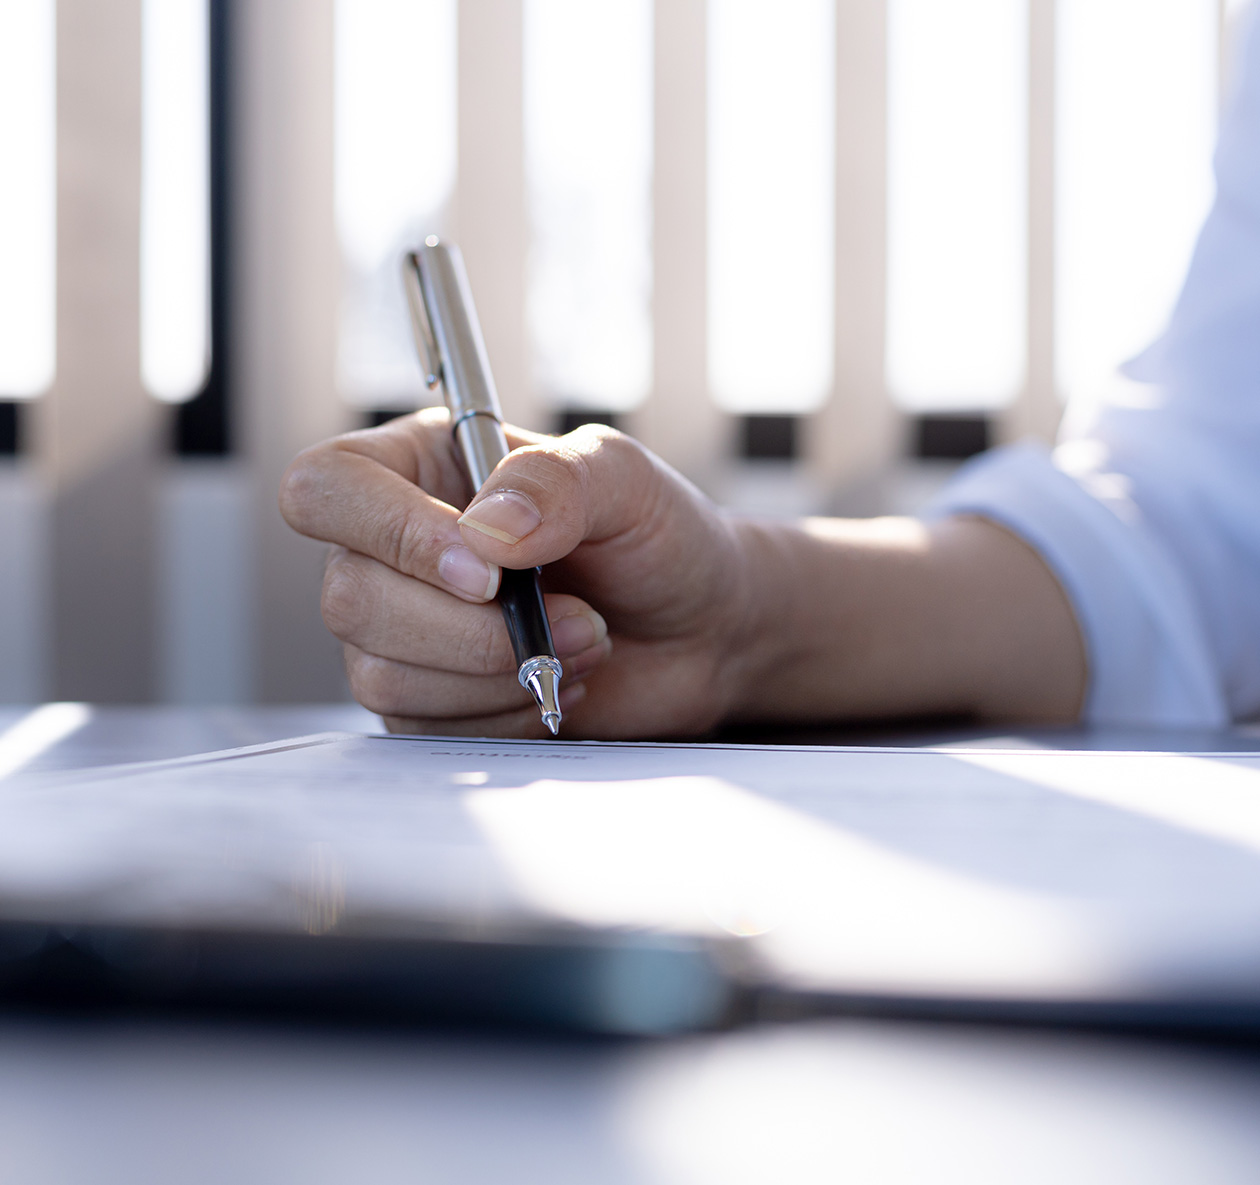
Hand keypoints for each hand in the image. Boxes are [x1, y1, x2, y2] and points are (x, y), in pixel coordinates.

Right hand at [279, 409, 754, 737]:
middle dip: (472, 628)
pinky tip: (554, 682)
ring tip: (578, 643)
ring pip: (381, 673)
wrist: (698, 630)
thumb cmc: (657, 539)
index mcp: (420, 468)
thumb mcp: (624, 478)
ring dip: (497, 672)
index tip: (487, 571)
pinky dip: (504, 712)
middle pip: (349, 597)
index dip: (390, 532)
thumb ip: (556, 482)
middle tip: (572, 615)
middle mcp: (394, 547)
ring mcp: (403, 630)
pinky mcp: (428, 700)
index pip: (327, 489)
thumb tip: (483, 532)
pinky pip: (424, 727)